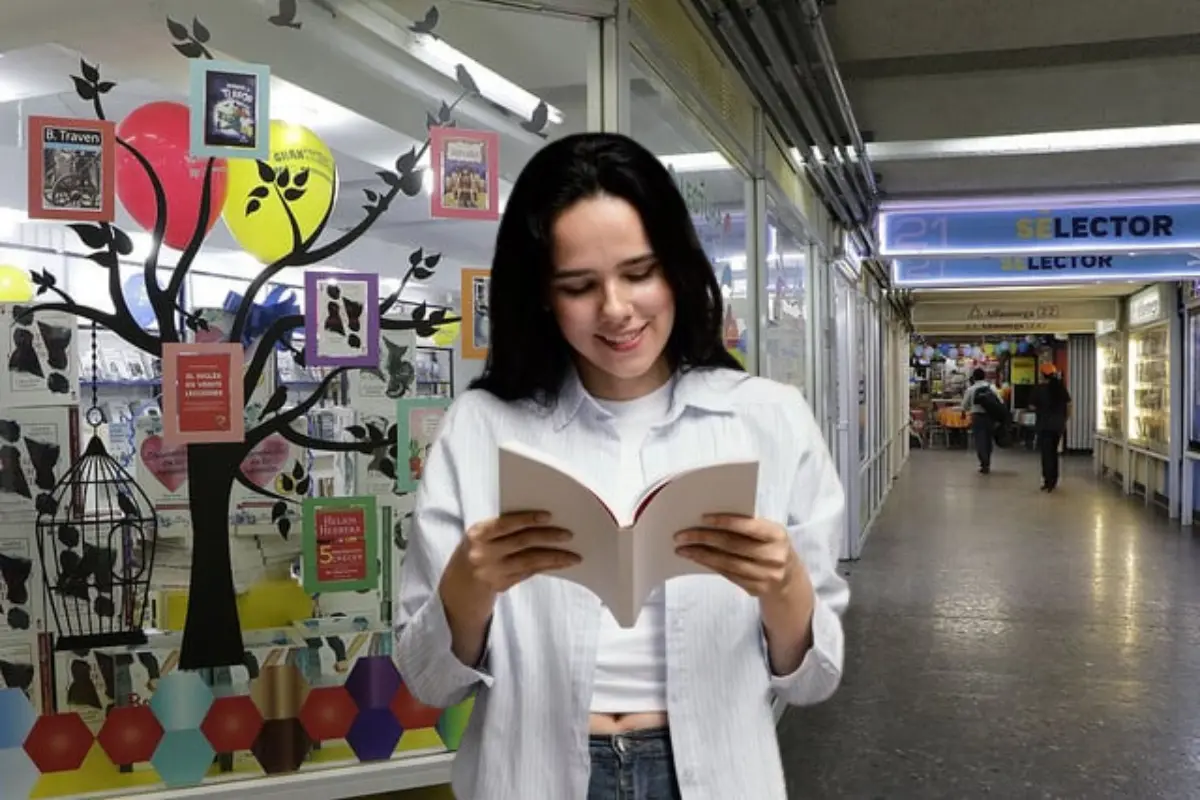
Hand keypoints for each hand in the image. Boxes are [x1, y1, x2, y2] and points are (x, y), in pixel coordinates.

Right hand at [439, 511, 578, 667]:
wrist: (456, 588)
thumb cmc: (474, 554)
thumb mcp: (480, 538)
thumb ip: (501, 529)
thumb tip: (539, 521)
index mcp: (477, 533)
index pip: (506, 523)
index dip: (528, 519)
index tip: (549, 516)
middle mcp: (483, 553)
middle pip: (522, 541)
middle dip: (548, 537)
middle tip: (569, 534)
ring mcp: (491, 571)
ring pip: (529, 560)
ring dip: (554, 557)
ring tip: (574, 555)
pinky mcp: (501, 585)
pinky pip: (528, 573)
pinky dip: (545, 567)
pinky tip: (560, 563)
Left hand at [674, 514, 800, 598]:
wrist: (788, 577)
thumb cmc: (770, 545)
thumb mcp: (768, 532)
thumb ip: (748, 525)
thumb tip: (709, 520)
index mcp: (777, 535)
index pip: (749, 527)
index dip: (725, 521)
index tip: (702, 518)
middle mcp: (774, 557)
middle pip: (733, 546)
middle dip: (704, 538)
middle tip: (682, 535)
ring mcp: (766, 576)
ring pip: (727, 563)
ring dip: (701, 555)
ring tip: (682, 548)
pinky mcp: (756, 589)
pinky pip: (727, 575)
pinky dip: (709, 565)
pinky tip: (696, 558)